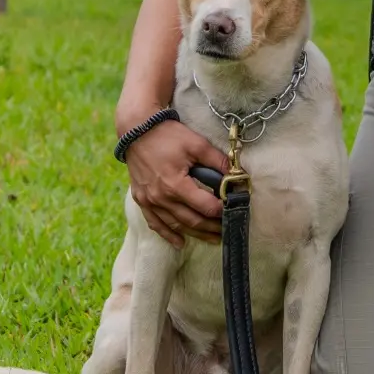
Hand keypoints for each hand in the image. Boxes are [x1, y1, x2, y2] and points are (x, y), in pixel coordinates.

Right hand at [123, 119, 227, 248]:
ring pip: (176, 225)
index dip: (222, 211)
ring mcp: (149, 201)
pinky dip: (168, 234)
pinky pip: (155, 223)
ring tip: (212, 238)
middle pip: (192, 221)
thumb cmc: (168, 136)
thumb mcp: (196, 144)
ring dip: (195, 234)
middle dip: (212, 228)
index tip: (234, 211)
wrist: (137, 131)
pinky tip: (180, 242)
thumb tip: (236, 174)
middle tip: (227, 231)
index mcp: (176, 185)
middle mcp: (161, 198)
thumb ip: (217, 160)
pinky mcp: (142, 200)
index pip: (205, 206)